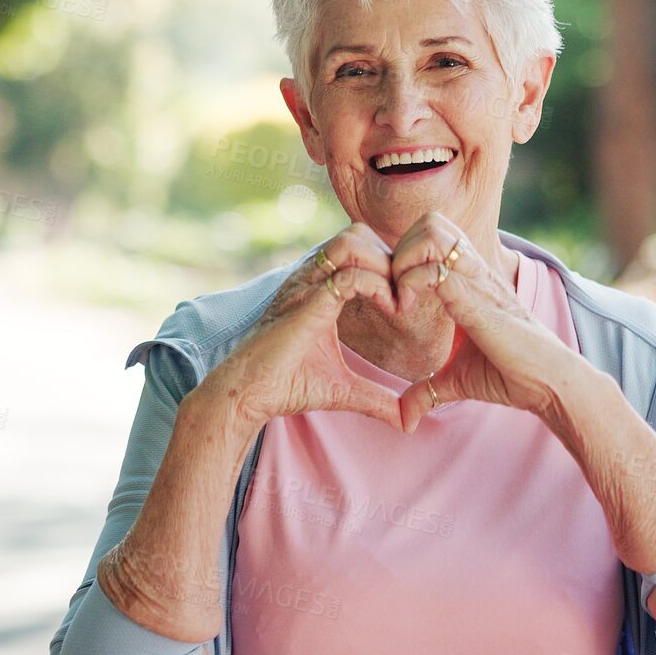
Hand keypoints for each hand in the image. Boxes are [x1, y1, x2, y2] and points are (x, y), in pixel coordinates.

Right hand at [196, 223, 404, 430]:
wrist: (247, 394)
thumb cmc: (286, 386)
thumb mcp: (343, 389)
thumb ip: (377, 399)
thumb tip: (408, 422)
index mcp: (318, 287)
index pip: (360, 247)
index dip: (389, 265)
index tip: (406, 302)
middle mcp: (311, 278)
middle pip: (359, 233)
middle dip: (390, 258)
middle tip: (405, 297)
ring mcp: (306, 285)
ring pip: (353, 241)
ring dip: (384, 265)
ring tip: (397, 301)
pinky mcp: (307, 303)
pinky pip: (349, 276)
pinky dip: (378, 286)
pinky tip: (390, 309)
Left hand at [387, 213, 579, 431]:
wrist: (548, 383)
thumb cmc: (511, 376)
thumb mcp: (457, 381)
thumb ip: (427, 391)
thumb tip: (404, 417)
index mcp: (470, 279)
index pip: (432, 233)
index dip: (405, 255)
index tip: (396, 295)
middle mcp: (474, 271)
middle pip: (430, 220)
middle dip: (400, 249)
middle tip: (394, 290)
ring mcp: (476, 281)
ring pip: (431, 232)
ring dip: (404, 260)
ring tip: (401, 297)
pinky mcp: (476, 300)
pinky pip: (435, 270)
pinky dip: (410, 284)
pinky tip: (407, 311)